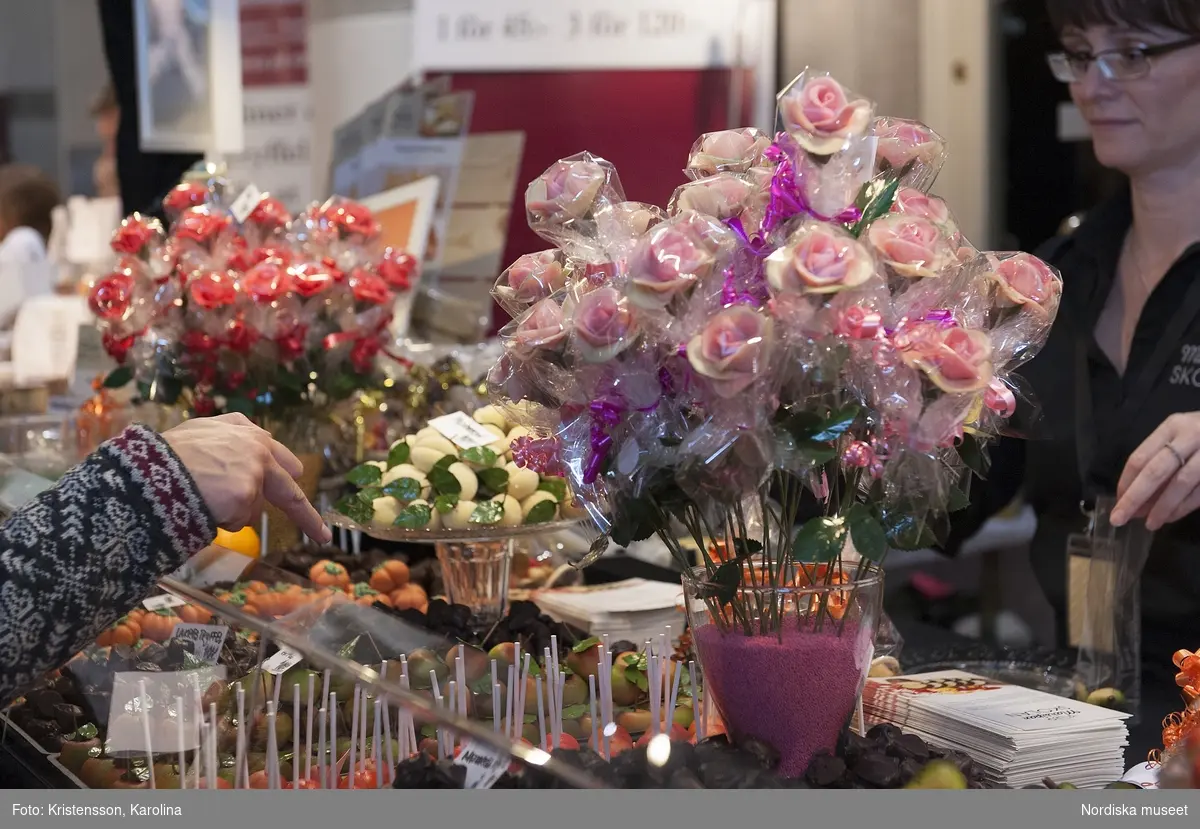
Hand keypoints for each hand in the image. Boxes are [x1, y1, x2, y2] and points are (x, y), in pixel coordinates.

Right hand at [162, 414, 331, 543]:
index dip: (289, 476)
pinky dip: (220, 521)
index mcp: (248, 433)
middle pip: (289, 490)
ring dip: (232, 512)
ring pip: (252, 509)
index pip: (280, 458)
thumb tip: (257, 445)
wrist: (147, 469)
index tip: (301, 485)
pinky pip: (236, 521)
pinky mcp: (245, 496)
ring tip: (200, 499)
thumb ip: (231, 437)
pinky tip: (201, 506)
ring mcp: (254, 473)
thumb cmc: (163, 454)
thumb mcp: (199, 432)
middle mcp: (258, 450)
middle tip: (321, 535)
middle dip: (306, 516)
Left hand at [1112, 412, 1199, 529]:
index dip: (1126, 482)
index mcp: (1173, 426)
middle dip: (1135, 498)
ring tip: (1150, 524)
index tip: (1117, 502)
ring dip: (1162, 507)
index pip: (1141, 457)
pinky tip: (1171, 517)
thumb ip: (1159, 459)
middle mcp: (1191, 436)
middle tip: (1120, 518)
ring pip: (1180, 483)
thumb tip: (1132, 496)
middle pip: (1155, 471)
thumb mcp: (1181, 435)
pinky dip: (1183, 507)